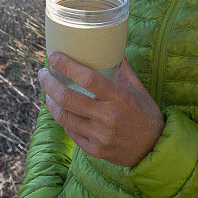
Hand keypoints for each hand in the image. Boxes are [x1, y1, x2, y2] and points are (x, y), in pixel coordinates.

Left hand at [38, 52, 164, 166]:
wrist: (154, 149)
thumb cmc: (146, 114)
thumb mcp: (138, 88)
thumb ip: (123, 69)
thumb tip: (110, 46)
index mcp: (119, 98)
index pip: (88, 79)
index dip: (67, 66)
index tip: (54, 57)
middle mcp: (108, 117)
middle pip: (68, 98)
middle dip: (49, 84)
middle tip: (43, 73)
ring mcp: (100, 136)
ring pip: (64, 117)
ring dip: (50, 102)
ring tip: (48, 92)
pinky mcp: (95, 150)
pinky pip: (71, 133)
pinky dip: (64, 120)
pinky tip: (62, 111)